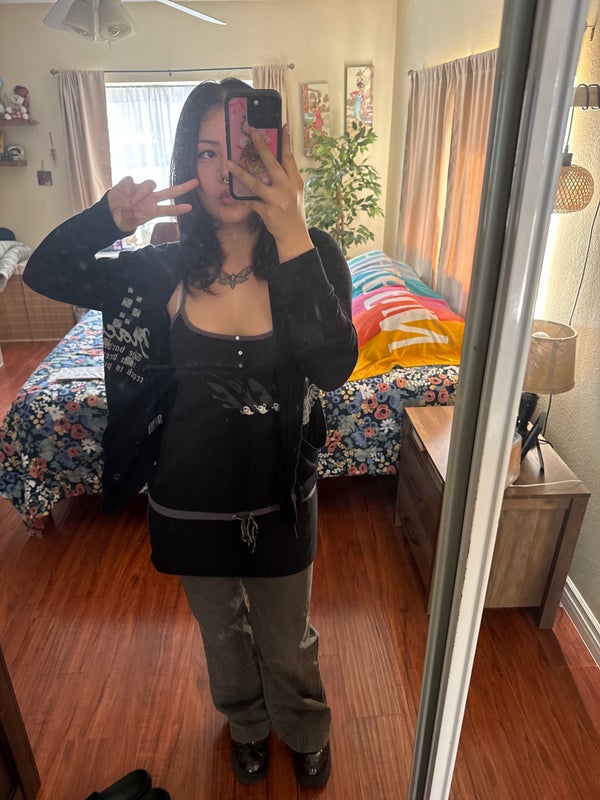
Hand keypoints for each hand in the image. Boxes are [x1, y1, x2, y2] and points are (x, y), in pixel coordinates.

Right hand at [107, 176, 198, 231]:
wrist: (109, 212)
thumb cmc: (123, 218)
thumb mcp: (130, 223)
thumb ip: (134, 215)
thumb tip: (134, 204)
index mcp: (152, 210)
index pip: (169, 209)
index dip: (178, 209)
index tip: (190, 207)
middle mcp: (150, 199)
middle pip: (170, 192)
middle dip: (183, 187)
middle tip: (196, 182)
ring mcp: (141, 189)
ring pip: (150, 184)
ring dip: (143, 192)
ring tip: (132, 201)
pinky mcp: (130, 183)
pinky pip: (132, 180)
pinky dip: (129, 187)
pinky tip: (125, 193)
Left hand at [227, 124, 312, 262]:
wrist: (294, 234)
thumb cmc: (293, 211)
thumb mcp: (295, 192)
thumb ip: (286, 177)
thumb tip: (274, 161)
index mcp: (295, 181)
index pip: (290, 158)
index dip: (286, 141)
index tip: (283, 125)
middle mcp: (287, 188)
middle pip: (273, 164)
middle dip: (262, 148)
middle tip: (253, 134)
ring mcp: (277, 200)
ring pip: (256, 184)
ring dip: (241, 173)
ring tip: (229, 164)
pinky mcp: (268, 212)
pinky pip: (251, 202)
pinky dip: (241, 198)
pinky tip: (232, 193)